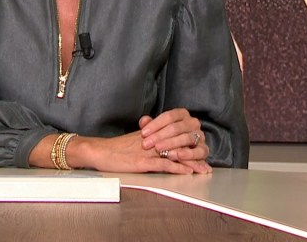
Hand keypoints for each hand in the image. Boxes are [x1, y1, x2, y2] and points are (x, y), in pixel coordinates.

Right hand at [66, 131, 202, 174]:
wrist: (99, 151)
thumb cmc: (114, 148)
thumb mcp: (134, 140)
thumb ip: (147, 138)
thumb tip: (155, 138)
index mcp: (152, 135)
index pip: (175, 137)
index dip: (189, 144)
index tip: (201, 153)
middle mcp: (152, 141)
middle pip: (179, 145)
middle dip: (194, 156)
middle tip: (207, 164)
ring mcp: (147, 151)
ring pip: (174, 154)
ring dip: (191, 163)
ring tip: (203, 169)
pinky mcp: (142, 161)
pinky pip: (163, 164)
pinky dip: (177, 167)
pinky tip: (186, 171)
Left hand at [138, 108, 210, 173]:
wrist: (182, 150)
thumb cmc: (167, 138)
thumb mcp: (157, 130)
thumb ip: (150, 125)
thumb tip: (143, 121)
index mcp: (182, 114)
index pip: (168, 116)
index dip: (155, 124)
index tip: (143, 133)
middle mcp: (193, 123)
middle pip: (176, 127)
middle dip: (159, 136)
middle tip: (146, 144)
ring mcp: (200, 135)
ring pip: (186, 138)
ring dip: (171, 145)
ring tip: (159, 151)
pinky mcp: (204, 149)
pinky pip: (199, 151)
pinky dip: (189, 154)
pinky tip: (179, 156)